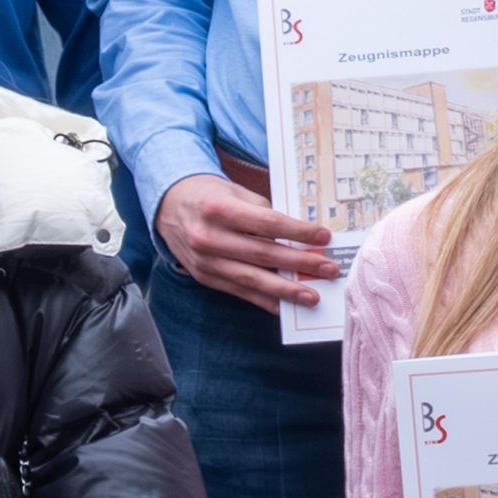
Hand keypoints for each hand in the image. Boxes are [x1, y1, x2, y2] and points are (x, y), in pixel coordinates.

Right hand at [155, 173, 339, 314]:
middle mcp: (208, 237)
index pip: (267, 224)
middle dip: (300, 263)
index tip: (324, 237)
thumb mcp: (236, 192)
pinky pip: (239, 292)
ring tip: (312, 296)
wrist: (168, 205)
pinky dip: (264, 300)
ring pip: (252, 279)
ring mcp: (204, 261)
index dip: (298, 232)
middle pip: (263, 254)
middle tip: (328, 269)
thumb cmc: (210, 196)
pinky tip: (285, 305)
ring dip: (286, 290)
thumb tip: (300, 236)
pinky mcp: (204, 277)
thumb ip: (264, 212)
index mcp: (218, 209)